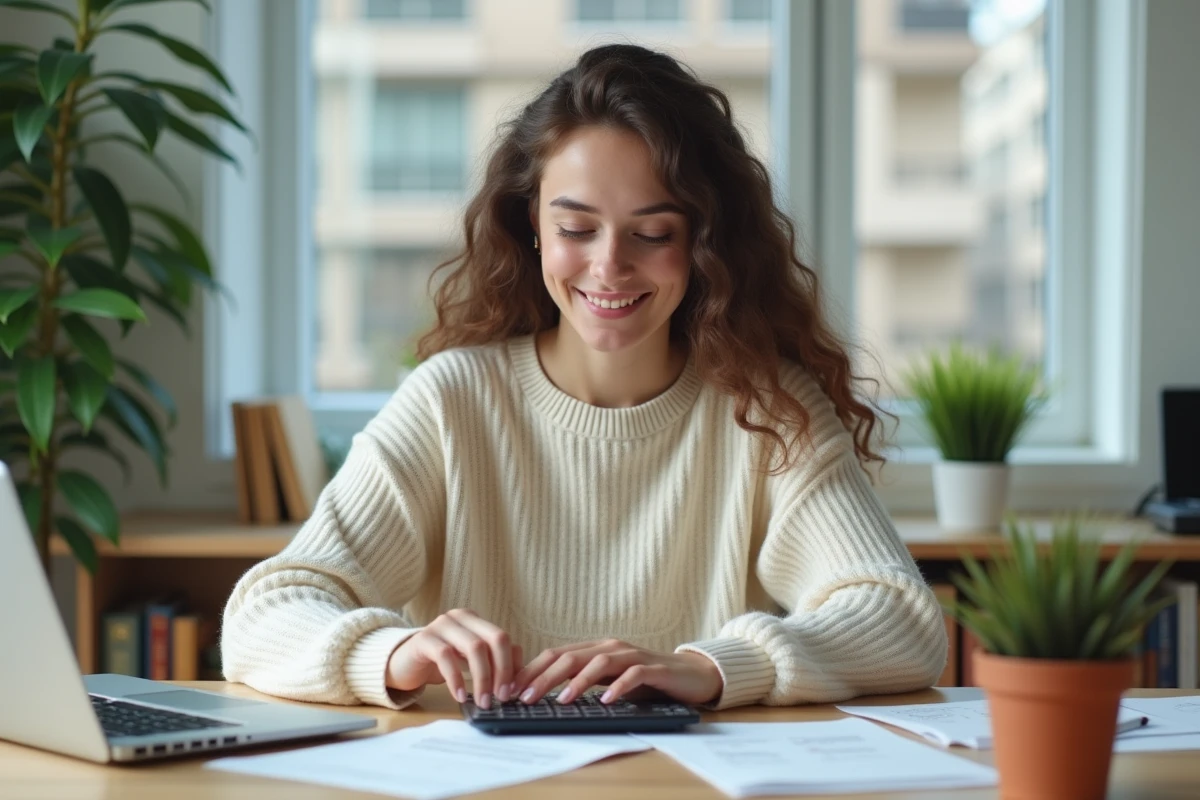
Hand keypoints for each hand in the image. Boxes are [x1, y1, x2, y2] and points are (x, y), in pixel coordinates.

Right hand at [385, 609, 521, 708]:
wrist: (401, 664)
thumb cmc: (439, 664)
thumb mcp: (467, 661)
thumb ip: (491, 662)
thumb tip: (518, 679)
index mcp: (475, 620)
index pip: (504, 639)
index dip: (512, 665)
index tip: (513, 691)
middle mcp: (460, 617)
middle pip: (496, 638)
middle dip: (503, 670)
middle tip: (501, 697)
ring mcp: (441, 625)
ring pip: (475, 647)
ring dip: (483, 678)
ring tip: (483, 701)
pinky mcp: (423, 639)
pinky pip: (446, 657)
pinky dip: (456, 679)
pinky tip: (460, 696)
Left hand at [512, 638, 722, 706]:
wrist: (691, 675)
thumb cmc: (647, 681)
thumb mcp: (609, 682)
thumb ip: (585, 684)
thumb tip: (547, 699)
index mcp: (596, 650)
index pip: (557, 655)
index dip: (532, 670)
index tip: (512, 689)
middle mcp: (611, 647)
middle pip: (570, 657)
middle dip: (544, 677)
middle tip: (525, 697)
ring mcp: (633, 655)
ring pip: (598, 662)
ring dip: (577, 681)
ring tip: (561, 699)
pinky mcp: (655, 668)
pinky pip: (633, 674)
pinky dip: (618, 686)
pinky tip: (607, 700)